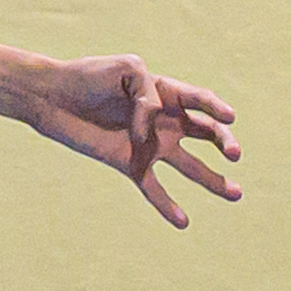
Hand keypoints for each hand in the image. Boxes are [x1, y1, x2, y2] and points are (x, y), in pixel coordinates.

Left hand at [24, 54, 241, 228]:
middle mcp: (164, 120)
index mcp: (167, 92)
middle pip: (205, 134)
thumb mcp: (126, 69)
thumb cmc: (89, 76)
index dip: (217, 109)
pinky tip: (183, 222)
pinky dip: (167, 205)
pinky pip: (153, 188)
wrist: (54, 97)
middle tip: (234, 155)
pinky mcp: (130, 164)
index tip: (229, 119)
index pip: (201, 101)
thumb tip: (153, 126)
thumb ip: (148, 93)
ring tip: (236, 195)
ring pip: (189, 166)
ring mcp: (149, 144)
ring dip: (212, 181)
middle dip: (223, 143)